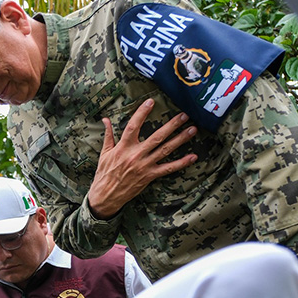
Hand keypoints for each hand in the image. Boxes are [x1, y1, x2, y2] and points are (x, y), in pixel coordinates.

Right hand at [87, 99, 197, 219]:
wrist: (105, 195)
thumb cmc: (104, 173)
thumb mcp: (104, 153)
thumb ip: (108, 135)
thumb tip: (105, 120)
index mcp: (123, 147)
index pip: (133, 126)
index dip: (142, 113)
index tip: (150, 102)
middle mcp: (135, 155)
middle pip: (156, 137)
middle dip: (171, 125)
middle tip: (184, 115)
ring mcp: (144, 166)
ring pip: (165, 150)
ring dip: (180, 139)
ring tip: (192, 130)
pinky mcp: (149, 176)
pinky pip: (168, 168)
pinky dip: (181, 163)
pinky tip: (193, 157)